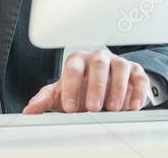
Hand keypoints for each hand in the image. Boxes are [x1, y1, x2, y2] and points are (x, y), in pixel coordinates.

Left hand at [22, 50, 150, 113]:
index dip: (71, 87)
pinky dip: (137, 92)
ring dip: (118, 88)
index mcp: (78, 61)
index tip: (69, 107)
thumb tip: (29, 110)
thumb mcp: (61, 93)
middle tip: (93, 108)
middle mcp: (98, 58)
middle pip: (98, 65)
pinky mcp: (135, 72)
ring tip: (114, 108)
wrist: (103, 87)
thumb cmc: (80, 89)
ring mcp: (118, 63)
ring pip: (120, 68)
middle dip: (96, 87)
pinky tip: (133, 107)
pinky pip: (139, 77)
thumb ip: (45, 99)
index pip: (73, 68)